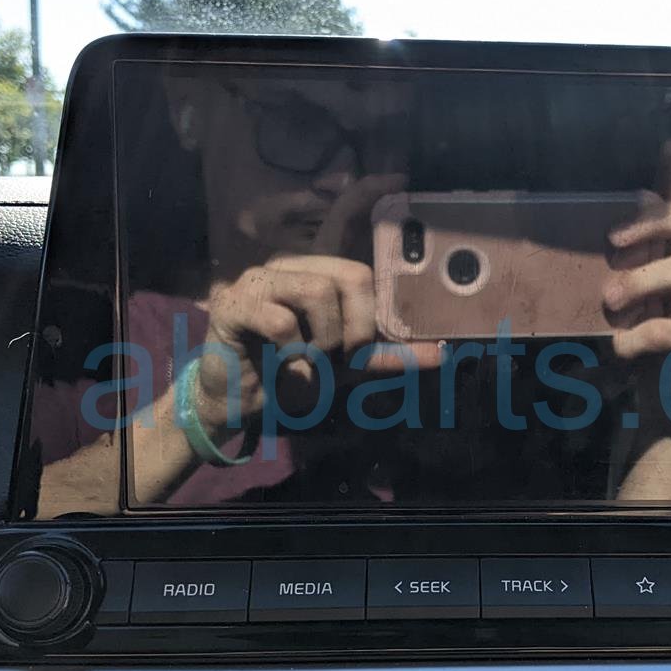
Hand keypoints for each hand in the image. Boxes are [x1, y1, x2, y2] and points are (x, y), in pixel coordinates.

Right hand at [194, 176, 438, 432]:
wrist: (239, 403)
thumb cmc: (291, 374)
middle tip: (335, 360)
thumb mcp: (346, 365)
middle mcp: (286, 266)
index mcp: (314, 271)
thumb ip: (388, 354)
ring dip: (321, 342)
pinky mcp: (231, 304)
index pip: (362, 273)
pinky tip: (282, 368)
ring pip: (316, 291)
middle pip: (346, 277)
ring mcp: (256, 280)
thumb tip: (440, 353)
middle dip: (352, 330)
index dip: (370, 316)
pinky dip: (292, 355)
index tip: (359, 352)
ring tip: (306, 364)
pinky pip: (279, 320)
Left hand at [601, 141, 670, 431]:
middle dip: (653, 223)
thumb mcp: (611, 310)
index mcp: (664, 261)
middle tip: (612, 245)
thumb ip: (597, 284)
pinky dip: (642, 335)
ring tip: (610, 302)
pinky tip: (619, 347)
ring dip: (645, 280)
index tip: (666, 148)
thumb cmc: (633, 349)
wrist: (664, 408)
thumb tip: (549, 264)